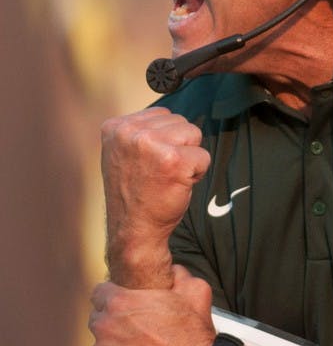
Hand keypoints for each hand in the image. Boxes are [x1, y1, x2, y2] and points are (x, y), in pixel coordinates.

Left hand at [89, 265, 214, 345]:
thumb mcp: (196, 291)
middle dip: (114, 325)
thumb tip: (173, 270)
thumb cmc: (195, 335)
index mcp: (119, 302)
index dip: (115, 299)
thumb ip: (178, 274)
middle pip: (98, 321)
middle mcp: (104, 328)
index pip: (100, 294)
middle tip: (137, 334)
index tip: (126, 308)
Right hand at [101, 107, 210, 285]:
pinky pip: (204, 156)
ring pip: (194, 135)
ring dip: (189, 158)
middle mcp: (130, 132)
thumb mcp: (125, 154)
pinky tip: (177, 186)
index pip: (162, 115)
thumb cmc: (135, 194)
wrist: (134, 230)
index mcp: (115, 126)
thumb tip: (170, 116)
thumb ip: (140, 132)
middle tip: (160, 174)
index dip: (165, 141)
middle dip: (179, 147)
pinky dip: (198, 173)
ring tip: (169, 177)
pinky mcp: (173, 160)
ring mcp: (150, 144)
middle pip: (180, 122)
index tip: (149, 164)